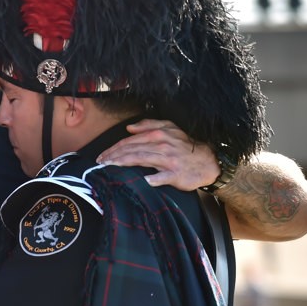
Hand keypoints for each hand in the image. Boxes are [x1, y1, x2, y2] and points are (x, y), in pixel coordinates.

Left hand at [96, 119, 219, 190]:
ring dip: (123, 163)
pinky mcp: (175, 174)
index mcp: (158, 134)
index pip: (130, 141)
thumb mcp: (170, 128)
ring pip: (141, 159)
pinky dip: (152, 178)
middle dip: (113, 156)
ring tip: (109, 166)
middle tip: (100, 162)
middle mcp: (162, 145)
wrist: (207, 161)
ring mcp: (169, 160)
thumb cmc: (185, 147)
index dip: (114, 148)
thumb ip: (149, 125)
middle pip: (132, 149)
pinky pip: (162, 177)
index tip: (102, 155)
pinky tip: (143, 180)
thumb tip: (129, 128)